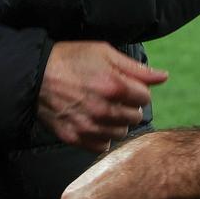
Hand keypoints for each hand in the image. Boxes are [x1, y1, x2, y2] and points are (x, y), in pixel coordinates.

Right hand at [37, 41, 167, 151]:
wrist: (35, 75)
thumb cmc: (71, 58)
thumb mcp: (104, 52)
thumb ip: (136, 68)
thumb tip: (164, 77)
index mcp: (114, 86)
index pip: (145, 98)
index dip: (138, 89)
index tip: (127, 85)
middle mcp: (104, 110)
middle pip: (135, 117)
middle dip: (129, 106)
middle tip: (114, 96)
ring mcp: (89, 126)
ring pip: (121, 133)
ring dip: (117, 122)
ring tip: (104, 108)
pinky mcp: (75, 138)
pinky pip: (102, 146)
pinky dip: (101, 136)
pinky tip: (93, 121)